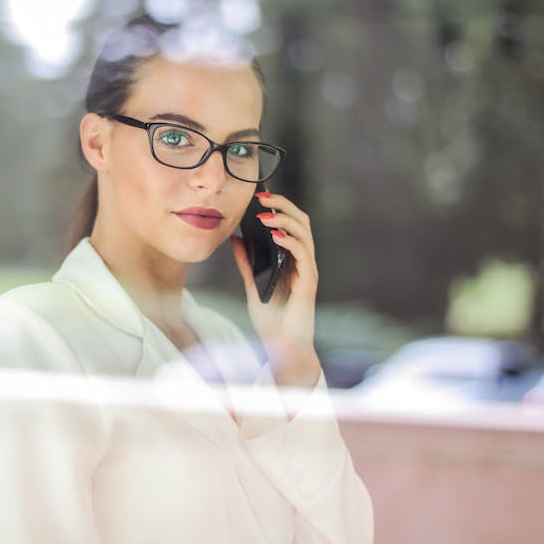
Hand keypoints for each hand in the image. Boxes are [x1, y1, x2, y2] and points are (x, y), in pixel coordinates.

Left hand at [230, 192, 321, 387]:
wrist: (281, 348)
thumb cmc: (272, 319)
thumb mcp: (253, 285)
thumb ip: (247, 262)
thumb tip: (235, 239)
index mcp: (292, 259)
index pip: (291, 223)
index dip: (279, 207)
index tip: (260, 196)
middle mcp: (303, 261)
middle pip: (301, 222)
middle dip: (284, 205)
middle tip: (263, 197)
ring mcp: (307, 271)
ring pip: (304, 234)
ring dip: (285, 220)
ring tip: (265, 215)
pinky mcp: (308, 283)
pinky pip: (303, 256)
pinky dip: (290, 242)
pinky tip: (275, 236)